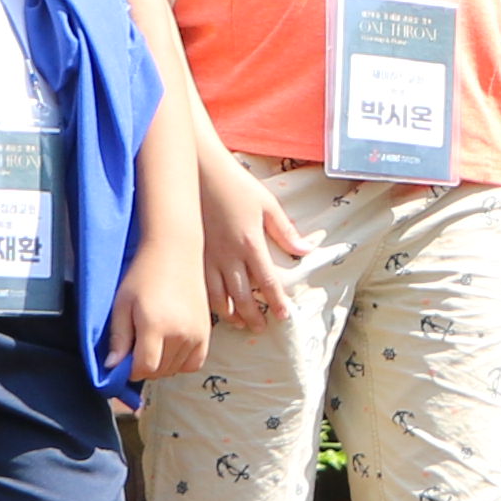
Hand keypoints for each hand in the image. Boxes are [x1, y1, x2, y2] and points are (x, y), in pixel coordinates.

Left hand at [113, 248, 211, 385]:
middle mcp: (179, 334)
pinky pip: (194, 363)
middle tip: (136, 348)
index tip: (124, 358)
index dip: (130, 370)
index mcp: (155, 326)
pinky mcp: (206, 332)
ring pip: (175, 369)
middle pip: (160, 371)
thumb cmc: (143, 275)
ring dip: (161, 365)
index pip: (144, 369)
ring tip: (152, 343)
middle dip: (144, 367)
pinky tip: (170, 348)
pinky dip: (181, 363)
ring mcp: (196, 334)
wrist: (175, 252)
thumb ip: (118, 338)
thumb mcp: (122, 304)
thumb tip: (112, 368)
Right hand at [197, 143, 305, 330]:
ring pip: (219, 297)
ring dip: (231, 314)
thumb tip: (306, 250)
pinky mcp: (193, 255)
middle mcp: (229, 256)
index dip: (276, 302)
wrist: (199, 173)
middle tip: (261, 327)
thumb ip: (286, 231)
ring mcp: (208, 257)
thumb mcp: (267, 205)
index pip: (268, 282)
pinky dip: (209, 302)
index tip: (283, 316)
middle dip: (254, 316)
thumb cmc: (236, 186)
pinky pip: (201, 287)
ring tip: (240, 323)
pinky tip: (215, 307)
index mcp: (251, 244)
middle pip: (243, 296)